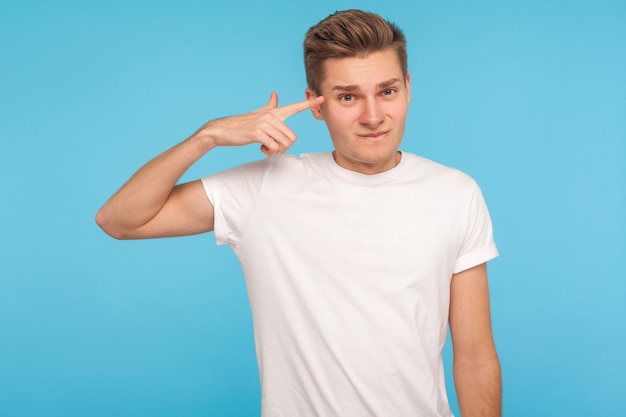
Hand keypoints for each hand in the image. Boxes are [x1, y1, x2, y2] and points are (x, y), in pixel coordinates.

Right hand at [199, 92, 324, 155]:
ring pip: (285, 144)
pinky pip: (274, 147)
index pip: (294, 107)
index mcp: (273, 112)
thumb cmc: (240, 125)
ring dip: (276, 151)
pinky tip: (261, 148)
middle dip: (284, 147)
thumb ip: (269, 106)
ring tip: (265, 147)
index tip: (322, 97)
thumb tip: (275, 94)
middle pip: (292, 137)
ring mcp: (264, 123)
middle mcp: (270, 116)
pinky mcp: (257, 133)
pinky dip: (269, 152)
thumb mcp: (257, 114)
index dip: (309, 103)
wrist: (220, 130)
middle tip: (271, 147)